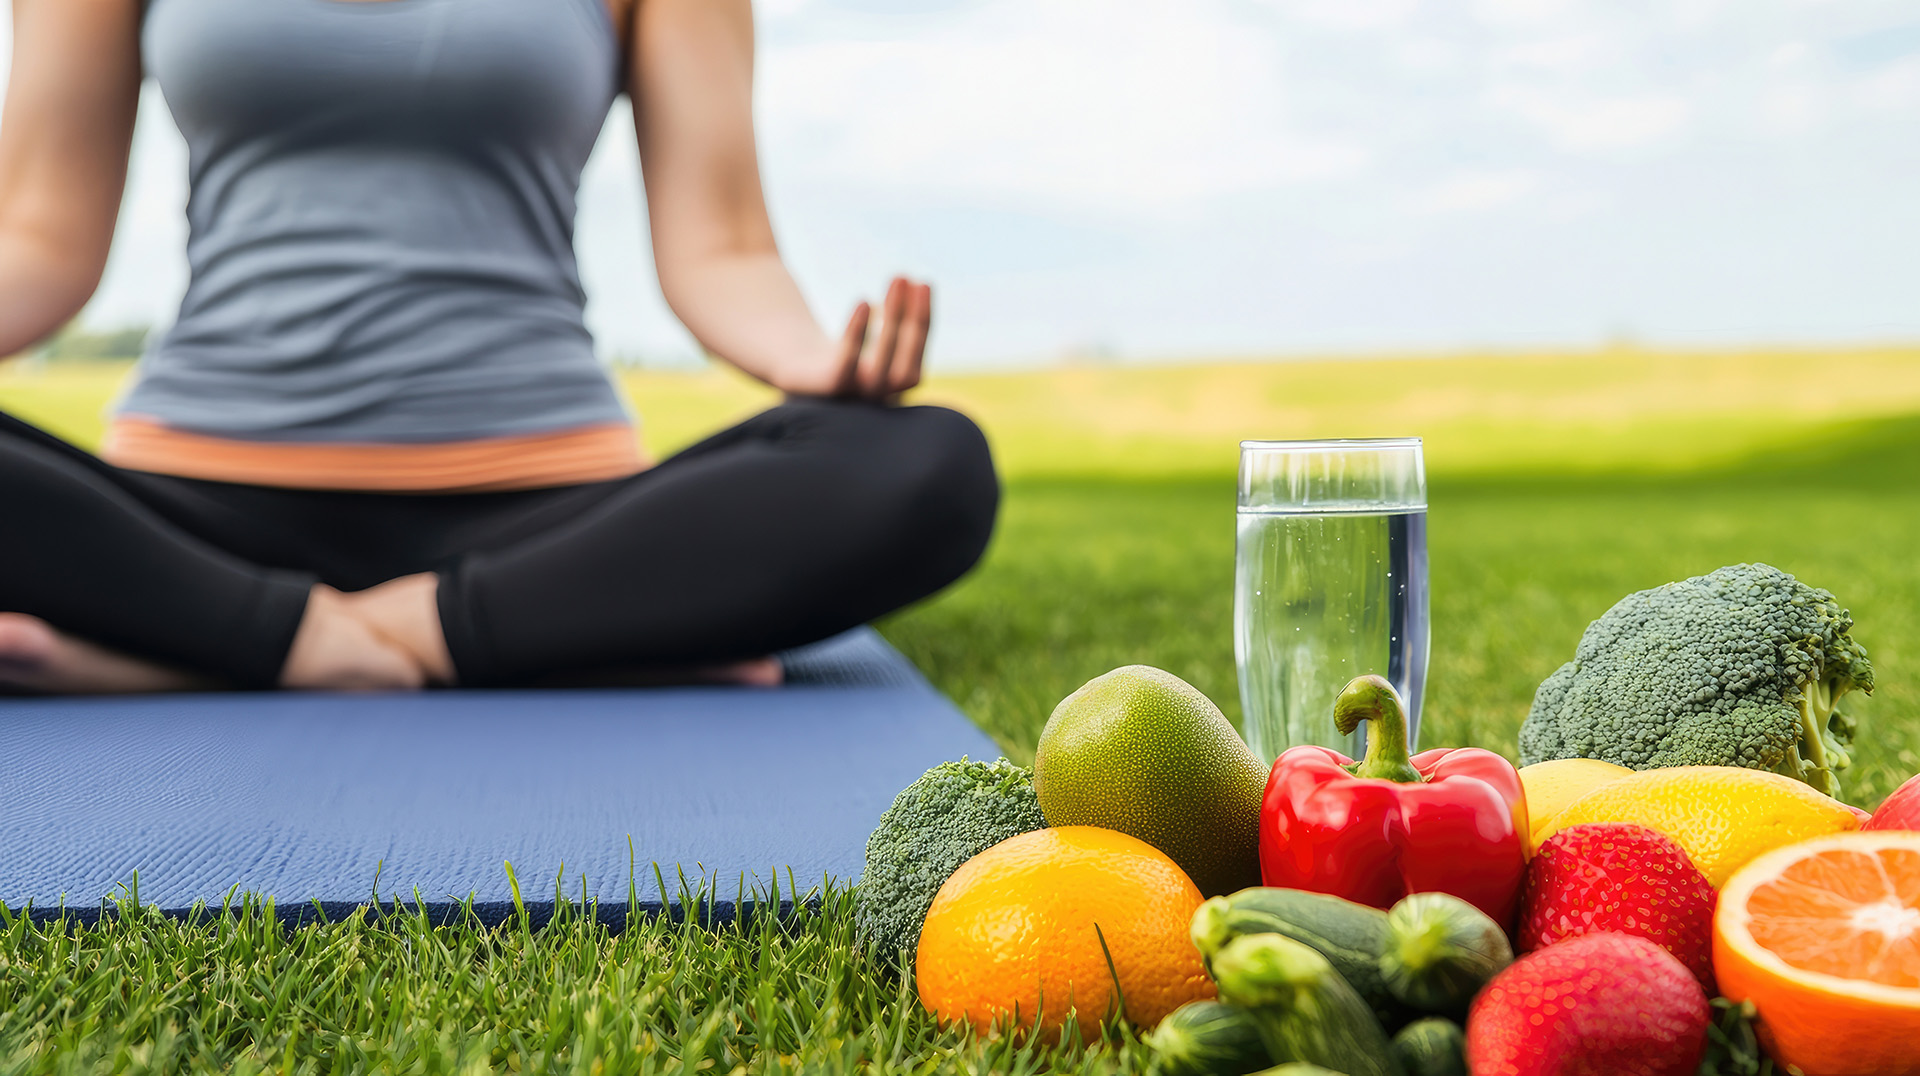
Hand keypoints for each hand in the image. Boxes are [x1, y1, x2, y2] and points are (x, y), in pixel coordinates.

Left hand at [797, 276, 931, 401]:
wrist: (784, 359)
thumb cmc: (829, 345)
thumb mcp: (864, 332)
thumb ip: (890, 316)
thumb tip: (913, 284)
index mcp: (887, 389)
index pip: (915, 362)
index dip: (923, 324)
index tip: (923, 284)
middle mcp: (873, 403)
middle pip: (904, 370)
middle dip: (913, 322)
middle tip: (909, 279)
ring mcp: (850, 398)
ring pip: (880, 370)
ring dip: (893, 323)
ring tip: (897, 279)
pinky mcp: (823, 388)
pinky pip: (845, 365)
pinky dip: (856, 335)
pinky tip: (864, 302)